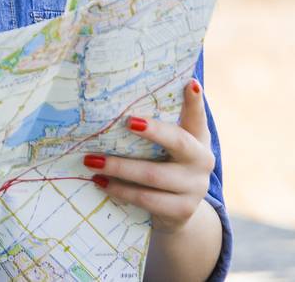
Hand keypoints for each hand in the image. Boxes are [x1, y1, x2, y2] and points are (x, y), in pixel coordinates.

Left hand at [83, 78, 213, 233]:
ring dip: (119, 167)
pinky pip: (146, 199)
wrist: (179, 210)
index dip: (195, 100)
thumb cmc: (166, 165)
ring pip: (153, 175)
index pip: (198, 115)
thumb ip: (158, 124)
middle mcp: (202, 160)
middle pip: (178, 141)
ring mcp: (196, 187)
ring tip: (91, 161)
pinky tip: (101, 182)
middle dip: (152, 131)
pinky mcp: (182, 210)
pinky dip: (120, 190)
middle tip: (126, 121)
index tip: (190, 83)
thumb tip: (117, 101)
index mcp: (198, 137)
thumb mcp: (170, 144)